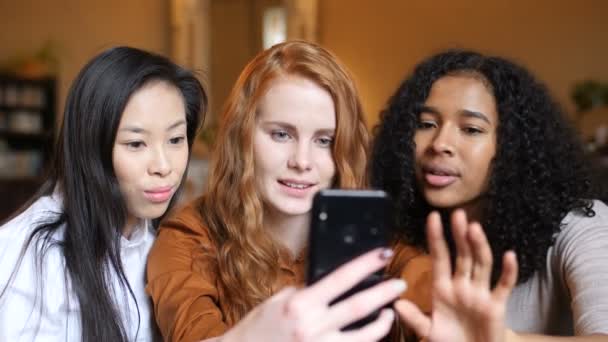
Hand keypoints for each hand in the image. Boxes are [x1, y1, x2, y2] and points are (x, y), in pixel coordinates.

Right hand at [221, 248, 406, 341]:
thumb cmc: (259, 327)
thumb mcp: (278, 302)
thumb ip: (306, 293)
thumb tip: (331, 285)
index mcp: (300, 304)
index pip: (341, 278)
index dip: (366, 264)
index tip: (384, 253)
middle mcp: (311, 327)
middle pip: (358, 307)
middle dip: (383, 293)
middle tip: (400, 283)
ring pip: (362, 337)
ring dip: (381, 324)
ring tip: (390, 313)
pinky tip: (371, 335)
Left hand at [395, 210, 517, 341]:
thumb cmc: (450, 341)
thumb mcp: (428, 332)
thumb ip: (414, 318)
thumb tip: (396, 303)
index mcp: (443, 288)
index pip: (439, 257)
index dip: (436, 237)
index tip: (433, 217)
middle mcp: (462, 286)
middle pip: (462, 255)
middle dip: (459, 235)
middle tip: (458, 213)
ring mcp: (480, 294)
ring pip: (481, 264)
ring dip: (478, 246)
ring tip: (474, 228)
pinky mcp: (496, 306)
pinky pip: (504, 286)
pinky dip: (508, 271)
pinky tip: (509, 255)